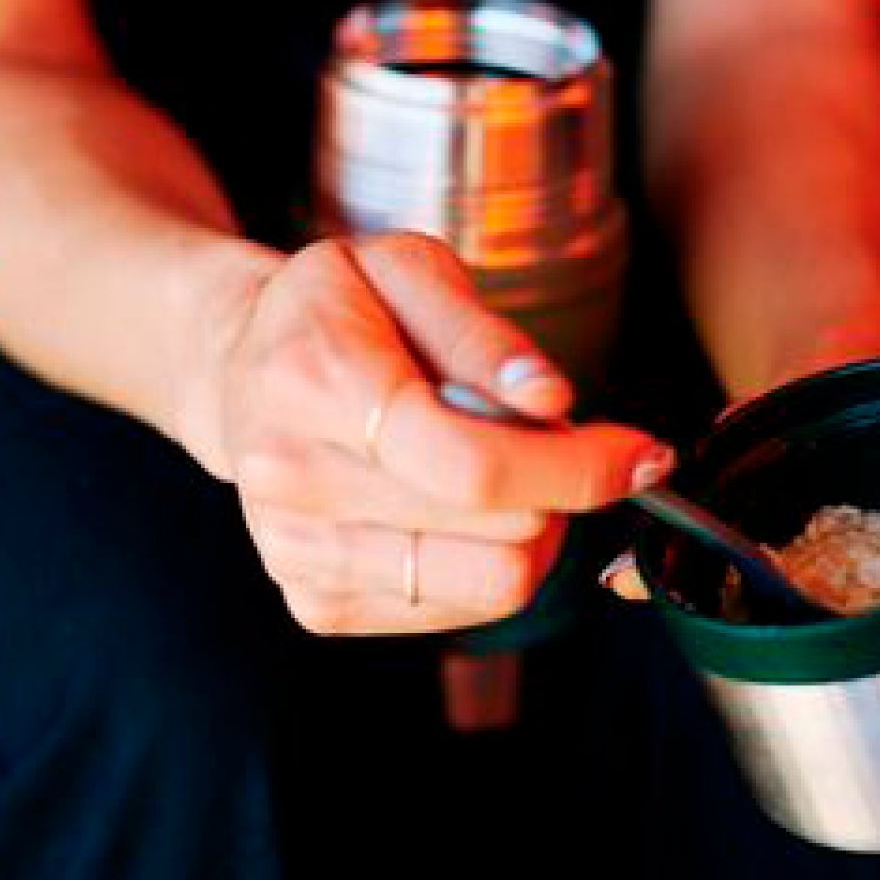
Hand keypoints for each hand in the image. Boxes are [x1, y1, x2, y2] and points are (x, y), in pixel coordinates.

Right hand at [177, 234, 674, 634]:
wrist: (238, 369)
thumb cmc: (338, 309)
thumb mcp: (406, 266)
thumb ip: (483, 333)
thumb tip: (552, 404)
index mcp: (310, 382)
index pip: (471, 465)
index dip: (579, 468)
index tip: (641, 453)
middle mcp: (291, 481)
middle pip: (495, 533)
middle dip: (561, 489)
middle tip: (554, 445)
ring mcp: (297, 554)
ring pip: (487, 588)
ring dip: (535, 535)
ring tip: (510, 478)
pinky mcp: (315, 604)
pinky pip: (457, 613)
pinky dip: (488, 565)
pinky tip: (463, 513)